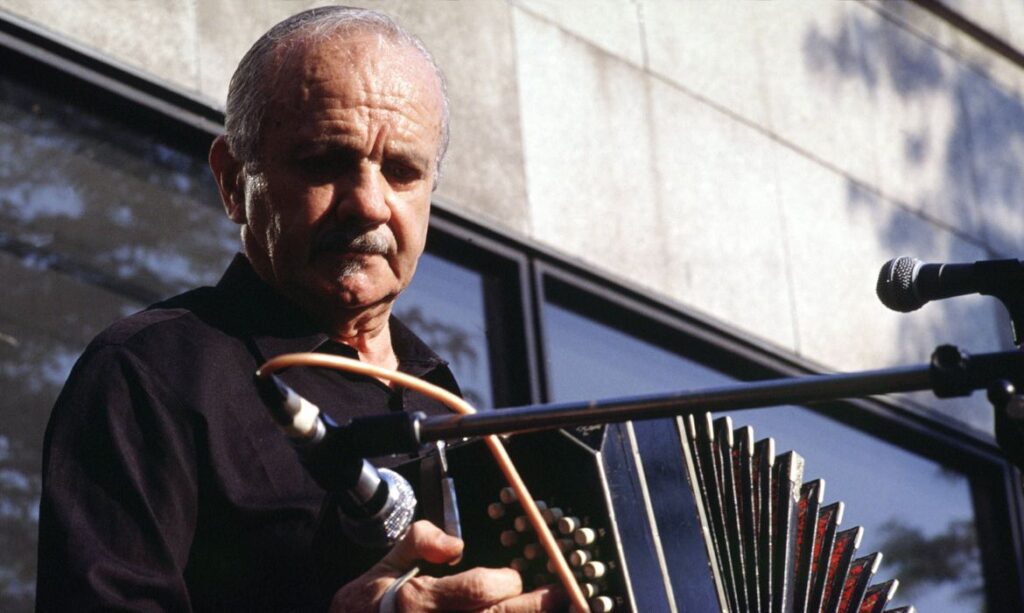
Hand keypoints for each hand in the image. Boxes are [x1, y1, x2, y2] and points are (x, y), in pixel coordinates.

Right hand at [329, 520, 564, 611]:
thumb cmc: (363, 609)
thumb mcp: (384, 565)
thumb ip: (420, 542)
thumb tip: (455, 543)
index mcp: (419, 602)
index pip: (480, 590)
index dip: (506, 581)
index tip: (513, 576)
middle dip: (537, 606)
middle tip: (561, 596)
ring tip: (552, 610)